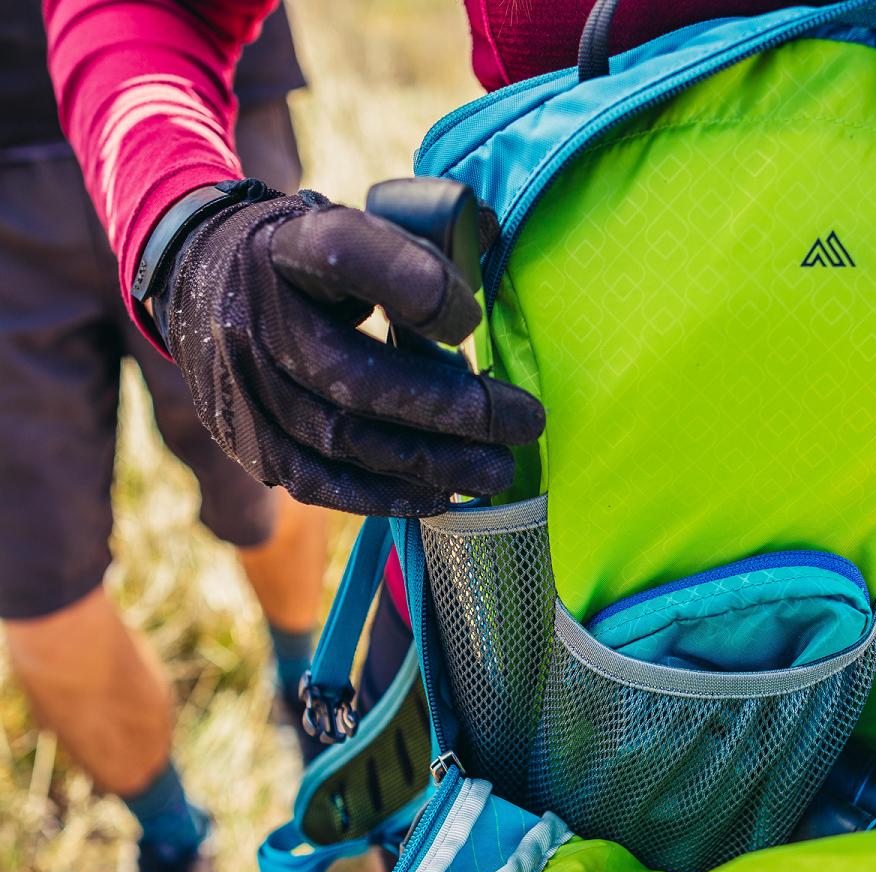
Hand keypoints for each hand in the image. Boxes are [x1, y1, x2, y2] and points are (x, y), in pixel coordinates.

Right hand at [153, 182, 543, 515]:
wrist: (200, 281)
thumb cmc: (307, 259)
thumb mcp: (351, 221)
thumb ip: (417, 245)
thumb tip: (486, 276)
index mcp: (289, 245)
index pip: (345, 253)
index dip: (416, 287)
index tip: (471, 318)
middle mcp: (254, 317)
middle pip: (356, 377)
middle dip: (452, 409)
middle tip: (524, 424)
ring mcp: (241, 387)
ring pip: (343, 440)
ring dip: (433, 463)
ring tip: (497, 471)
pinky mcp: (244, 441)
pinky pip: (318, 483)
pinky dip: (384, 496)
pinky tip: (439, 496)